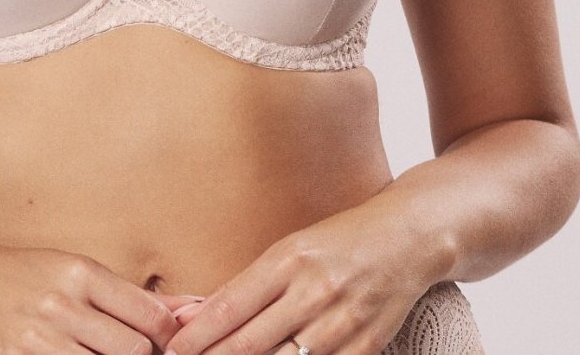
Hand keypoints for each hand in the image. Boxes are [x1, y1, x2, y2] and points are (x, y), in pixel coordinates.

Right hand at [0, 238, 183, 354]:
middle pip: (132, 351)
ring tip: (100, 354)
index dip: (166, 338)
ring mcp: (36, 340)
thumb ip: (123, 296)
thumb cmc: (25, 276)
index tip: (164, 344)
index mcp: (80, 273)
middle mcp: (60, 304)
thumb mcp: (74, 270)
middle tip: (133, 354)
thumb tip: (184, 312)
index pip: (148, 316)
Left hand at [161, 204, 438, 354]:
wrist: (408, 237)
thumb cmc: (340, 239)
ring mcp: (341, 322)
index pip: (231, 305)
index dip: (198, 334)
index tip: (172, 349)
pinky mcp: (366, 347)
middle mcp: (313, 290)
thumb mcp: (292, 248)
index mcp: (289, 258)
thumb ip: (250, 285)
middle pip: (250, 342)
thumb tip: (196, 313)